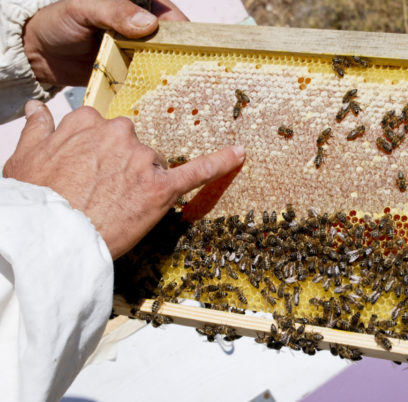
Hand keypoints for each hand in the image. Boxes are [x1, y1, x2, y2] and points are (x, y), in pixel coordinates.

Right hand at [3, 100, 245, 258]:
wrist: (53, 237)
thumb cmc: (37, 200)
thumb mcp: (25, 157)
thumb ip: (38, 128)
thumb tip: (36, 108)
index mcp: (89, 123)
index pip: (105, 129)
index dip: (100, 155)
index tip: (91, 171)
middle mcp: (120, 135)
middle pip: (134, 146)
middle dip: (124, 167)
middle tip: (103, 193)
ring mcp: (142, 161)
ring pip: (155, 165)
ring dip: (144, 182)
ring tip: (119, 205)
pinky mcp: (161, 188)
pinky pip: (196, 172)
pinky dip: (220, 163)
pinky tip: (239, 154)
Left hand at [22, 0, 188, 86]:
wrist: (38, 54)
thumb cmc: (57, 23)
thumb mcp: (83, 10)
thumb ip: (114, 12)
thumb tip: (149, 25)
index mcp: (134, 7)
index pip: (169, 15)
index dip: (185, 30)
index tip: (193, 47)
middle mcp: (140, 31)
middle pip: (172, 43)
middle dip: (183, 57)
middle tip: (193, 74)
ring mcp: (136, 54)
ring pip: (163, 64)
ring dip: (171, 77)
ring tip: (184, 92)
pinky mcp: (129, 75)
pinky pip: (146, 82)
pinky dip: (154, 91)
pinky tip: (163, 101)